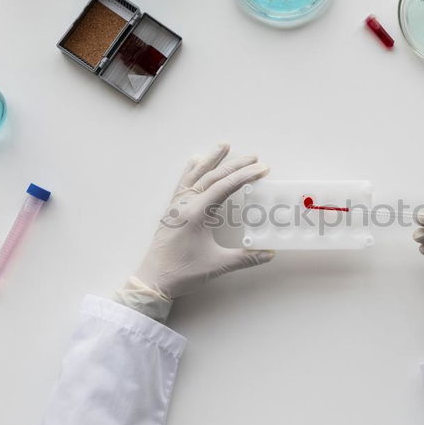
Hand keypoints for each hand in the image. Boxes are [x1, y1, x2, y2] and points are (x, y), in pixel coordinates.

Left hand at [115, 143, 274, 322]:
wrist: (154, 279)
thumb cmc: (183, 272)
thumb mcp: (217, 265)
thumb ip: (245, 258)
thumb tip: (269, 253)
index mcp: (197, 213)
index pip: (224, 187)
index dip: (245, 176)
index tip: (262, 169)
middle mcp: (186, 204)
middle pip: (212, 176)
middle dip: (235, 165)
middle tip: (253, 157)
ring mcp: (177, 205)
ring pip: (196, 174)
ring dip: (211, 159)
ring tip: (223, 145)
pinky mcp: (172, 210)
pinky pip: (183, 182)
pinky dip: (192, 169)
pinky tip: (195, 162)